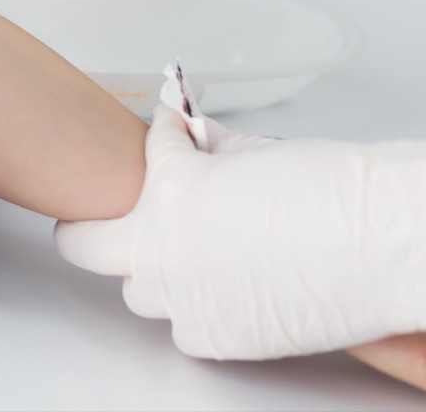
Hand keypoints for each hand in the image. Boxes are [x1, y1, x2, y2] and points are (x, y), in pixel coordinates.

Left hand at [54, 106, 425, 360]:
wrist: (389, 243)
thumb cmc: (339, 194)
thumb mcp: (259, 151)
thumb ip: (210, 147)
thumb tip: (192, 136)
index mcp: (170, 189)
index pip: (144, 152)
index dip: (162, 136)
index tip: (169, 134)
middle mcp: (163, 247)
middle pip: (81, 244)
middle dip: (90, 223)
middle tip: (100, 216)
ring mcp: (183, 297)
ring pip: (135, 291)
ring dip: (151, 271)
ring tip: (185, 256)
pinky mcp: (214, 338)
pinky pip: (182, 327)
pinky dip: (195, 309)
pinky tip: (223, 290)